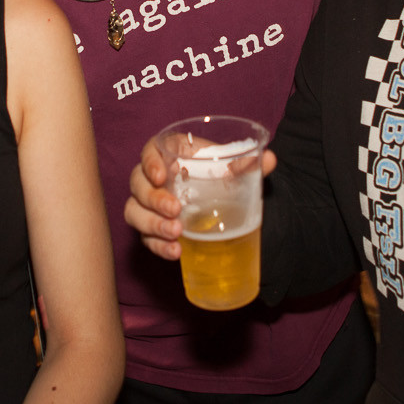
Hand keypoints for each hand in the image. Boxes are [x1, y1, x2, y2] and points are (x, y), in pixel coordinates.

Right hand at [123, 138, 275, 259]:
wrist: (219, 200)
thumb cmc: (218, 176)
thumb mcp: (231, 170)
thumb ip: (246, 165)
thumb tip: (270, 159)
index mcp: (169, 154)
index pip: (149, 151)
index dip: (150, 162)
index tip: (161, 176)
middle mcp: (152, 178)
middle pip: (138, 184)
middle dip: (153, 199)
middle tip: (176, 210)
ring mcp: (148, 204)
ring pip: (134, 211)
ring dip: (152, 224)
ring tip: (176, 234)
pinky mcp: (150, 227)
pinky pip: (145, 237)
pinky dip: (157, 246)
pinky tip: (175, 252)